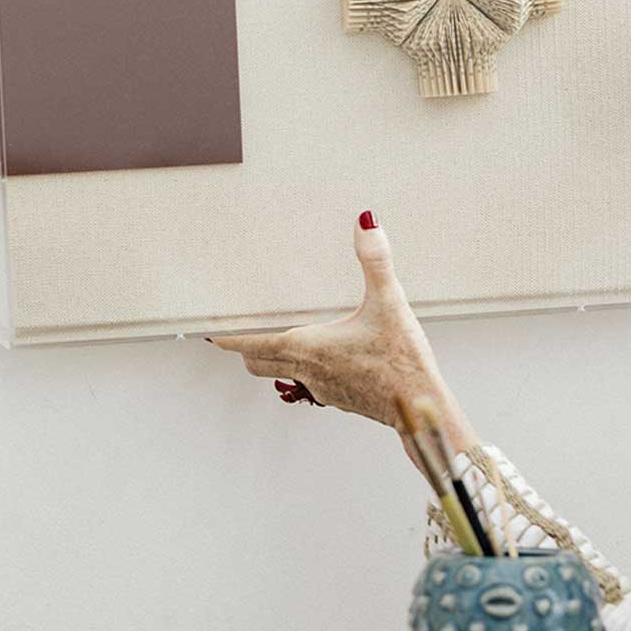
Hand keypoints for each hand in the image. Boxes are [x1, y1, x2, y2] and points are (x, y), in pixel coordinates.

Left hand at [208, 213, 474, 446]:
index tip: (208, 333)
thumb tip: (366, 221)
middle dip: (243, 348)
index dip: (226, 338)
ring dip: (270, 358)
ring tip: (272, 338)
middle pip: (258, 363)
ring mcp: (323, 390)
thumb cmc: (404, 360)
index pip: (251, 344)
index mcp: (308, 347)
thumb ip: (376, 261)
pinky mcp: (340, 398)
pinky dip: (301, 368)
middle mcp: (308, 371)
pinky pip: (308, 383)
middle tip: (233, 333)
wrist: (422, 409)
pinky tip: (322, 354)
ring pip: (281, 375)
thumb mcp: (390, 302)